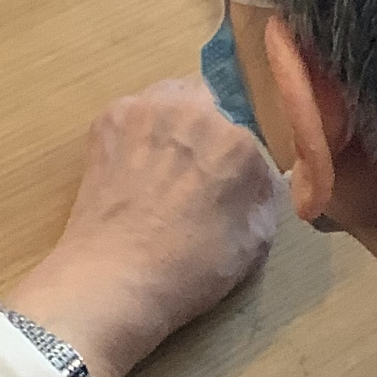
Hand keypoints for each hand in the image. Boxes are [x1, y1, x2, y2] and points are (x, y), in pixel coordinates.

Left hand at [3, 80, 283, 376]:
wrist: (112, 277)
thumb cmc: (188, 269)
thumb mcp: (254, 242)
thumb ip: (266, 196)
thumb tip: (259, 175)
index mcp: (235, 141)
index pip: (251, 138)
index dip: (241, 165)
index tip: (230, 187)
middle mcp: (193, 111)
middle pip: (214, 104)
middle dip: (210, 131)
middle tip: (197, 171)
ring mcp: (146, 109)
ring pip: (173, 99)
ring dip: (175, 123)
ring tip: (164, 166)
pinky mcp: (110, 117)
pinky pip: (137, 112)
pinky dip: (139, 132)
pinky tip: (134, 167)